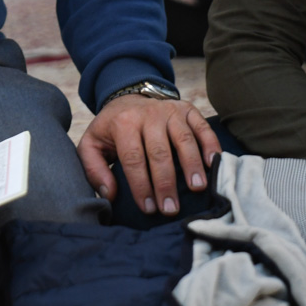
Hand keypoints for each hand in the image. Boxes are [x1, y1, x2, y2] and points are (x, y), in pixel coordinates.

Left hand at [77, 95, 220, 214]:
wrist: (128, 96)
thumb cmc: (111, 129)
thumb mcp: (91, 145)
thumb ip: (94, 170)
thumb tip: (110, 194)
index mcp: (123, 123)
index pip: (133, 158)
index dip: (141, 185)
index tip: (148, 209)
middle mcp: (149, 115)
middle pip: (159, 152)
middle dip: (165, 183)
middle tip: (171, 209)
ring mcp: (170, 110)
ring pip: (183, 140)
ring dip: (191, 165)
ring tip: (197, 188)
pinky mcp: (187, 109)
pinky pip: (202, 127)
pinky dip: (210, 144)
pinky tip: (213, 162)